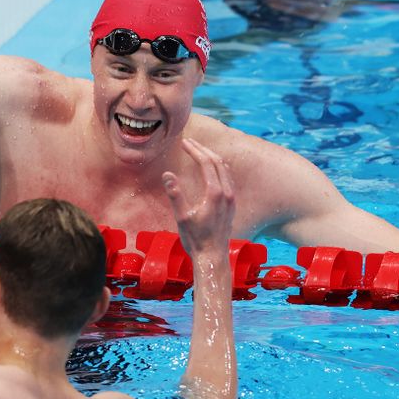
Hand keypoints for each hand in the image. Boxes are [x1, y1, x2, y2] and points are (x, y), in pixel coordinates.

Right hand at [162, 138, 235, 257]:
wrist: (213, 257)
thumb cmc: (195, 239)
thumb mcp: (181, 217)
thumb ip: (175, 194)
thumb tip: (167, 174)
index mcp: (215, 193)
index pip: (206, 163)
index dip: (195, 150)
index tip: (184, 142)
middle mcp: (227, 193)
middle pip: (217, 162)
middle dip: (203, 150)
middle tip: (189, 142)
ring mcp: (231, 198)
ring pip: (225, 169)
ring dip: (212, 157)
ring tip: (199, 151)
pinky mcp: (232, 204)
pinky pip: (228, 178)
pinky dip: (219, 167)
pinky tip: (212, 169)